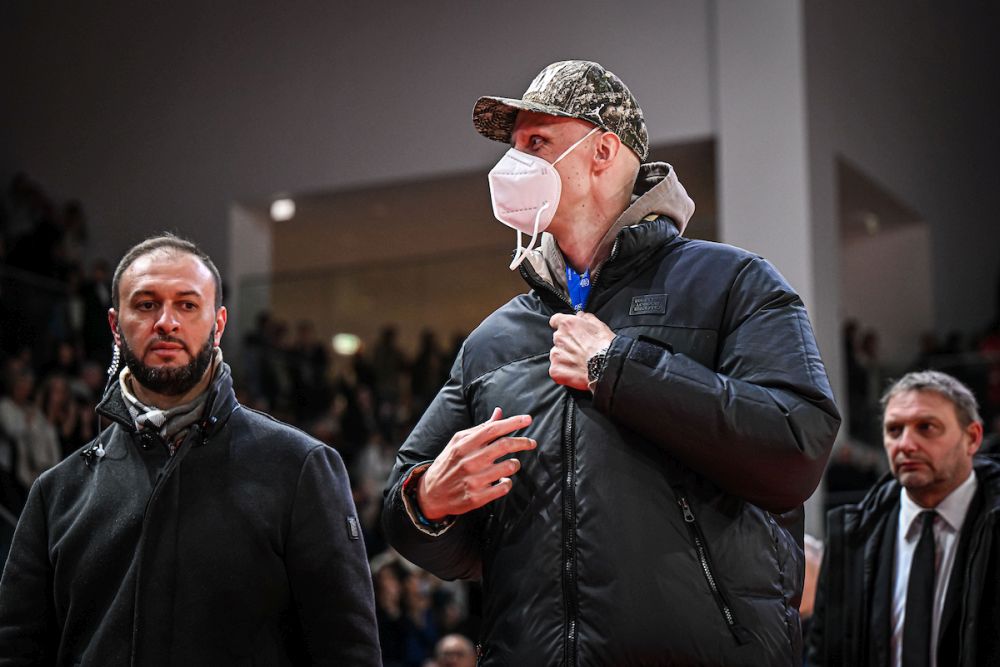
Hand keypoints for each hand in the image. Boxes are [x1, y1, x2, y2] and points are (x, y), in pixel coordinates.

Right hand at [418, 408, 535, 519]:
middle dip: (523, 442)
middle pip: (504, 446)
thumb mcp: (459, 442)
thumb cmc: (448, 463)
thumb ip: (481, 428)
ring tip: (510, 464)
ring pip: (509, 467)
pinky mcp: (477, 497)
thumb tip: (499, 412)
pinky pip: (504, 486)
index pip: (493, 429)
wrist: (431, 494)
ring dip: (514, 464)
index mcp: (464, 445)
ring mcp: (474, 480)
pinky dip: (507, 482)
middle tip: (531, 442)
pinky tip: (501, 480)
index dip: (513, 423)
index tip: (527, 419)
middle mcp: (469, 461)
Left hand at [548, 312, 614, 389]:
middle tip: (580, 349)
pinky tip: (575, 372)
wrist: (607, 366)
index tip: (568, 330)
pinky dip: (563, 372)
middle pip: (558, 339)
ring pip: (556, 354)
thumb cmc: (606, 347)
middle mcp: (559, 337)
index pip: (555, 320)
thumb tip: (582, 316)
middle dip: (567, 343)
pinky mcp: (556, 369)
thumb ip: (587, 318)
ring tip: (579, 362)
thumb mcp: (600, 326)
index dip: (562, 326)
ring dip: (565, 358)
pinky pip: (556, 369)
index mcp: (568, 324)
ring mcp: (556, 354)